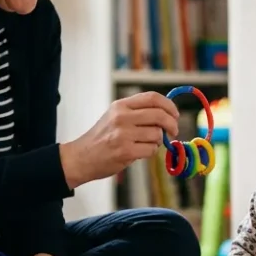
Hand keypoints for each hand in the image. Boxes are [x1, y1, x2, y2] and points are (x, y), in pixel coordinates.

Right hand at [59, 91, 178, 188]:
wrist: (81, 157)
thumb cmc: (101, 138)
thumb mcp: (115, 116)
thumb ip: (137, 112)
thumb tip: (167, 114)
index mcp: (120, 105)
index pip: (152, 97)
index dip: (169, 105)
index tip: (174, 114)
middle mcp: (122, 117)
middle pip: (159, 115)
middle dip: (172, 124)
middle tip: (173, 131)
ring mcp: (123, 134)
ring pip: (157, 134)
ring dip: (158, 141)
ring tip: (146, 144)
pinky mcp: (125, 151)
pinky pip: (151, 150)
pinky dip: (150, 152)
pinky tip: (139, 152)